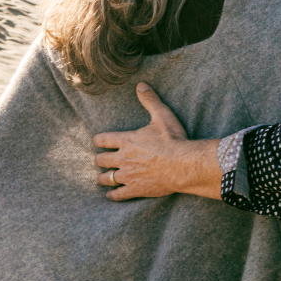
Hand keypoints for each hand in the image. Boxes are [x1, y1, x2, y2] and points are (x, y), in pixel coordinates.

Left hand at [93, 83, 221, 200]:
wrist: (183, 165)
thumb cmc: (173, 140)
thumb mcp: (162, 115)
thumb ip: (150, 100)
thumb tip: (141, 85)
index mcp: (126, 140)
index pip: (103, 139)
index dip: (98, 140)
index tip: (97, 141)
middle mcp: (122, 158)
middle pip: (101, 160)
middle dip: (99, 160)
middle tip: (98, 160)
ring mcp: (128, 175)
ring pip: (106, 178)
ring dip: (102, 178)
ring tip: (101, 178)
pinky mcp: (135, 189)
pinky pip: (118, 194)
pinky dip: (113, 195)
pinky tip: (110, 195)